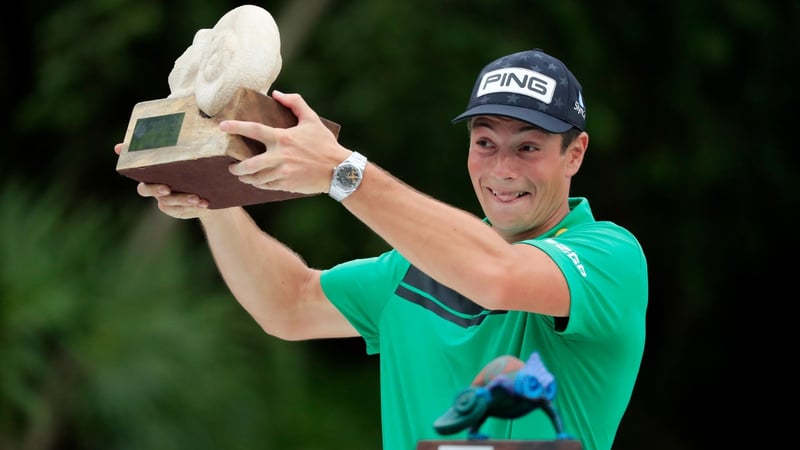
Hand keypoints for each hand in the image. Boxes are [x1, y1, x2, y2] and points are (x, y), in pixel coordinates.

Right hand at [114, 143, 210, 218]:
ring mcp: (163, 198)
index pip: (134, 158)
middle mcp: (154, 183)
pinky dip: (190, 207)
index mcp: (155, 167)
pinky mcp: (175, 209)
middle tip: (166, 188)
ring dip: (180, 199)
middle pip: (144, 189)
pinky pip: (178, 210)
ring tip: (196, 198)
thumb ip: (195, 139)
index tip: (119, 148)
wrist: (214, 186)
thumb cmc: (202, 164)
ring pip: (166, 201)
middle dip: (154, 189)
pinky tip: (203, 202)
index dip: (125, 153)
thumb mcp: (200, 150)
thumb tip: (175, 127)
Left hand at [221, 90, 349, 194]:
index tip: (221, 126)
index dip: (236, 127)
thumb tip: (277, 93)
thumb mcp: (312, 119)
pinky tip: (258, 182)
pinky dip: (260, 185)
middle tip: (231, 167)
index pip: (254, 130)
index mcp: (283, 138)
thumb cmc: (325, 144)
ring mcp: (283, 173)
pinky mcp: (287, 185)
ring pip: (256, 179)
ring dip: (246, 178)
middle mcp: (280, 156)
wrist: (339, 170)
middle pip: (249, 164)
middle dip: (236, 168)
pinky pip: (267, 186)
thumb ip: (295, 103)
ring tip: (242, 176)